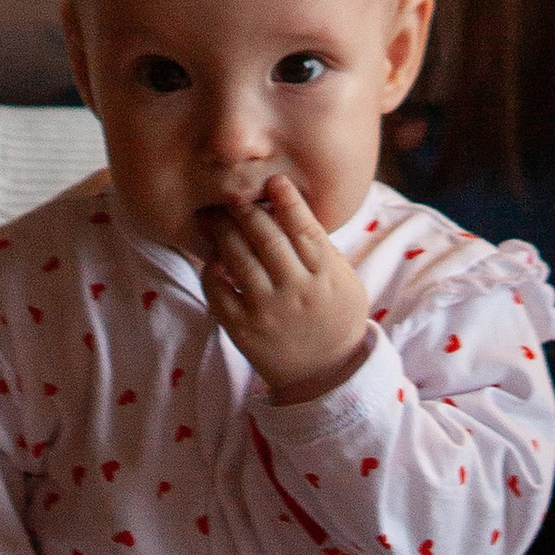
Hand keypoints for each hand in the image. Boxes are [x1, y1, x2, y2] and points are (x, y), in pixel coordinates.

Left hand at [202, 175, 370, 404]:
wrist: (327, 373)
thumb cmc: (335, 315)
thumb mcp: (343, 279)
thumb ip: (319, 246)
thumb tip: (288, 205)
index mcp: (326, 275)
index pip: (303, 228)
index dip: (287, 200)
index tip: (274, 181)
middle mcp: (296, 290)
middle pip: (265, 237)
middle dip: (246, 209)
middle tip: (232, 193)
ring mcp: (267, 311)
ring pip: (238, 258)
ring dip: (222, 231)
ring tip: (213, 216)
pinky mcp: (243, 330)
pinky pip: (218, 291)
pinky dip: (211, 270)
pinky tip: (214, 258)